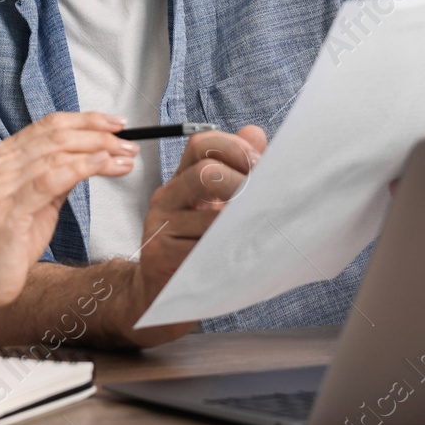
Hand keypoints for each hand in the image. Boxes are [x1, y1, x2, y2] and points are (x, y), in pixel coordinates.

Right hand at [0, 112, 136, 309]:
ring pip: (56, 153)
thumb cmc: (10, 242)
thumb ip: (59, 175)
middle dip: (99, 135)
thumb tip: (94, 155)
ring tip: (124, 157)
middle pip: (56, 135)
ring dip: (98, 151)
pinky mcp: (8, 209)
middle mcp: (0, 164)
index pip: (50, 125)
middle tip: (129, 144)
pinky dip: (80, 168)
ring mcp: (1, 185)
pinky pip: (49, 180)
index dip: (87, 120)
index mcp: (4, 156)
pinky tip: (102, 164)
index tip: (117, 124)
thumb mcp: (41, 201)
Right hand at [119, 125, 267, 346]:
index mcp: (181, 179)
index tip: (261, 165)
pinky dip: (227, 252)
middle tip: (266, 201)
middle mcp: (166, 197)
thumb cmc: (194, 246)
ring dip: (240, 225)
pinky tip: (242, 257)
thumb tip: (256, 132)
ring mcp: (160, 225)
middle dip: (243, 185)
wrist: (157, 292)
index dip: (234, 148)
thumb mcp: (213, 206)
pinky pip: (200, 249)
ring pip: (207, 216)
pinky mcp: (160, 255)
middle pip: (204, 174)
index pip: (202, 145)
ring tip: (260, 231)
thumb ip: (234, 170)